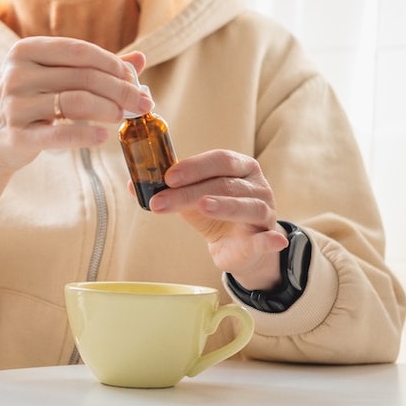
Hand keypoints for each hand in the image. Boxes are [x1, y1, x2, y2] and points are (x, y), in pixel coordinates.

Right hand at [0, 36, 151, 172]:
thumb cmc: (27, 104)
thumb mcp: (52, 78)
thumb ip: (93, 68)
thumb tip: (141, 59)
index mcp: (25, 50)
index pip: (79, 51)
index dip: (112, 64)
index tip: (135, 79)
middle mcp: (17, 73)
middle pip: (82, 76)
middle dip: (120, 89)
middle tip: (143, 103)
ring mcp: (14, 104)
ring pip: (75, 102)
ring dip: (108, 109)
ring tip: (124, 117)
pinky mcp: (15, 135)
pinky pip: (58, 133)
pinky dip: (86, 134)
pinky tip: (103, 136)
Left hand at [147, 150, 290, 289]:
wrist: (239, 245)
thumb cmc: (215, 213)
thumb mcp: (192, 198)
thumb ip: (169, 189)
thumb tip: (132, 184)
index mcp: (240, 167)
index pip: (219, 160)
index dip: (193, 166)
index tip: (167, 176)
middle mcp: (256, 185)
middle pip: (224, 184)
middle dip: (190, 191)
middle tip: (162, 200)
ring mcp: (264, 211)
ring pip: (245, 206)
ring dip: (224, 206)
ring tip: (203, 207)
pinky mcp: (266, 238)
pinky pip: (269, 239)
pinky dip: (271, 241)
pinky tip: (273, 240)